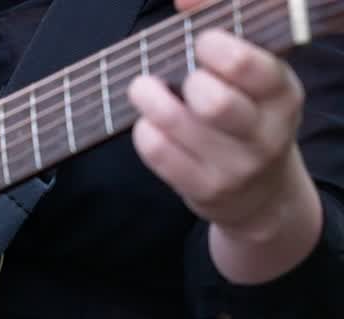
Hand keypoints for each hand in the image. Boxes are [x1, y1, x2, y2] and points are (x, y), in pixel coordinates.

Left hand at [128, 6, 322, 284]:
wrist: (259, 193)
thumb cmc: (247, 117)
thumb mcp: (252, 77)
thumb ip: (223, 31)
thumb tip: (184, 1)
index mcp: (282, 94)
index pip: (246, 65)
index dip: (213, 47)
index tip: (200, 44)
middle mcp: (264, 132)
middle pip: (212, 102)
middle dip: (185, 80)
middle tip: (181, 76)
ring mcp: (234, 166)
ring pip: (176, 125)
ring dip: (148, 99)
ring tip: (144, 89)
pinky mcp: (204, 189)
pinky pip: (158, 152)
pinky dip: (143, 130)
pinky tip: (147, 122)